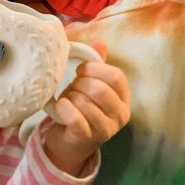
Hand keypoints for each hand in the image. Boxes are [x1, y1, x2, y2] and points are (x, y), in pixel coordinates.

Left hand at [42, 40, 129, 176]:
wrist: (70, 143)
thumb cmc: (81, 109)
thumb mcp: (91, 85)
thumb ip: (97, 65)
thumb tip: (99, 41)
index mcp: (124, 98)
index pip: (116, 76)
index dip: (95, 69)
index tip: (80, 70)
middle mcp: (120, 115)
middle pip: (100, 89)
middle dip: (79, 83)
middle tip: (72, 87)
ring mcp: (106, 130)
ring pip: (85, 103)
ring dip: (70, 97)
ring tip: (68, 101)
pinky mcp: (87, 139)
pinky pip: (75, 118)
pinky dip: (64, 108)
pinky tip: (59, 107)